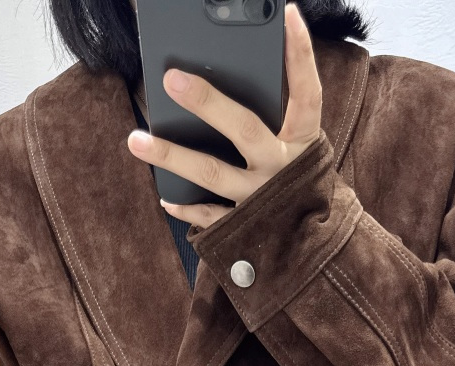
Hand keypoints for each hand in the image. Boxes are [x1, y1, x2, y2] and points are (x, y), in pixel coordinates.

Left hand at [126, 3, 321, 229]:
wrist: (319, 252)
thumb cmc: (302, 188)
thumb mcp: (301, 151)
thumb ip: (278, 122)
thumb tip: (231, 81)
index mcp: (303, 143)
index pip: (306, 93)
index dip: (300, 54)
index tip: (290, 14)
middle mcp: (283, 170)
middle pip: (244, 129)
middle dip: (207, 103)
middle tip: (171, 78)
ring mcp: (262, 201)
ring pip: (213, 174)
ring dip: (171, 156)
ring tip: (136, 140)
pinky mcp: (245, 230)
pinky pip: (210, 217)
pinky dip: (186, 209)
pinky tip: (165, 197)